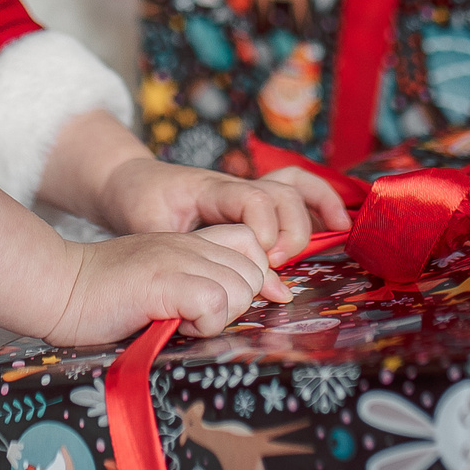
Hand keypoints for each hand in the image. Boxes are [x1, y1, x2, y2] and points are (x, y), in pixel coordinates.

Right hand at [43, 226, 286, 344]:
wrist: (58, 286)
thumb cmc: (102, 295)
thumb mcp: (157, 279)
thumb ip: (193, 284)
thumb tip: (234, 307)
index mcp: (187, 242)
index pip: (250, 245)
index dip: (252, 277)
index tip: (229, 305)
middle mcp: (188, 245)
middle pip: (251, 272)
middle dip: (236, 304)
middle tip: (198, 316)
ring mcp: (176, 260)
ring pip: (239, 289)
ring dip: (219, 316)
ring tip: (183, 321)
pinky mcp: (162, 281)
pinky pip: (214, 303)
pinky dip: (204, 323)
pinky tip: (176, 325)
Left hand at [95, 157, 352, 266]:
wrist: (128, 183)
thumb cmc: (136, 204)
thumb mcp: (147, 228)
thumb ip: (177, 252)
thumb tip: (208, 286)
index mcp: (209, 189)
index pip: (251, 198)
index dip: (265, 227)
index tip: (266, 256)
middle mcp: (234, 186)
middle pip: (281, 191)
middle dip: (292, 226)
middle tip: (279, 261)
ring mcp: (245, 191)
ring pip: (292, 184)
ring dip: (320, 204)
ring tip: (340, 228)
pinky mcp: (251, 202)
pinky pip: (292, 192)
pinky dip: (319, 201)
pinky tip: (337, 222)